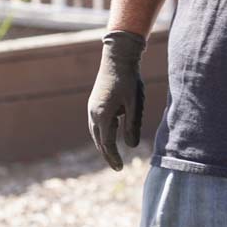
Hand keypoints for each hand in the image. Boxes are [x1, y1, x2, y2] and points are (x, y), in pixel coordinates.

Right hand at [87, 30, 145, 170]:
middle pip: (99, 140)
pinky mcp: (95, 102)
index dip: (113, 157)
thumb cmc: (129, 79)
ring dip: (104, 143)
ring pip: (96, 132)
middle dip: (107, 154)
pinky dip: (103, 132)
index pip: (106, 143)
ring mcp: (92, 107)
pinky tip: (112, 133)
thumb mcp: (134, 104)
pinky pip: (97, 123)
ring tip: (113, 154)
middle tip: (117, 167)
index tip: (120, 169)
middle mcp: (93, 113)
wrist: (117, 57)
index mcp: (103, 115)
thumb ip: (132, 125)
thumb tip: (131, 146)